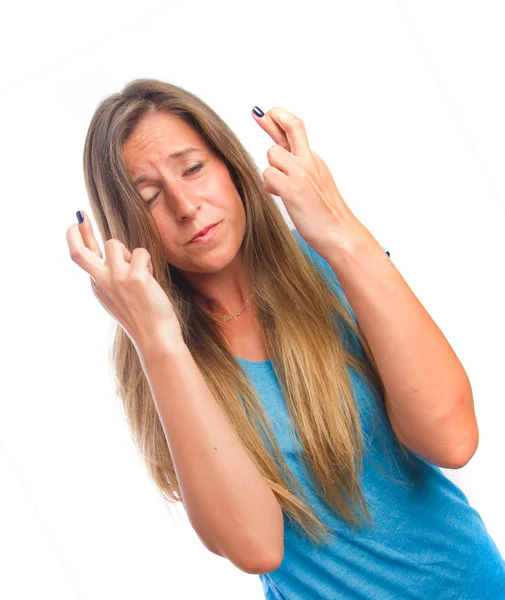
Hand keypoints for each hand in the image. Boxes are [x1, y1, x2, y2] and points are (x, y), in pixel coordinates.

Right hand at [66, 211, 182, 356]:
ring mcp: (116, 279)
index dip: (78, 236)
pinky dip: (147, 261)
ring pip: (115, 244)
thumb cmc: (142, 317)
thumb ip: (110, 275)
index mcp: (97, 285)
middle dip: (77, 231)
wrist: (155, 337)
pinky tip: (151, 280)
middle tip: (81, 216)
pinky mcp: (135, 277)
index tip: (78, 220)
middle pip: (77, 251)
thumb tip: (108, 250)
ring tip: (140, 270)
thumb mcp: (118, 296)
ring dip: (129, 252)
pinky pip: (140, 253)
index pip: (81, 257)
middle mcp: (101, 281)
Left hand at [251, 106, 374, 258]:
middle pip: (291, 127)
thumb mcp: (310, 188)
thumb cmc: (325, 216)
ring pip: (272, 156)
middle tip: (258, 114)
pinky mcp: (293, 188)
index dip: (280, 118)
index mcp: (314, 161)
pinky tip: (278, 195)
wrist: (339, 234)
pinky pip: (269, 176)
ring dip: (270, 171)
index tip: (266, 112)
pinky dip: (269, 186)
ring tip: (280, 189)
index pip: (296, 131)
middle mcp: (309, 162)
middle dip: (273, 119)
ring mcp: (302, 174)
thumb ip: (292, 175)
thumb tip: (273, 174)